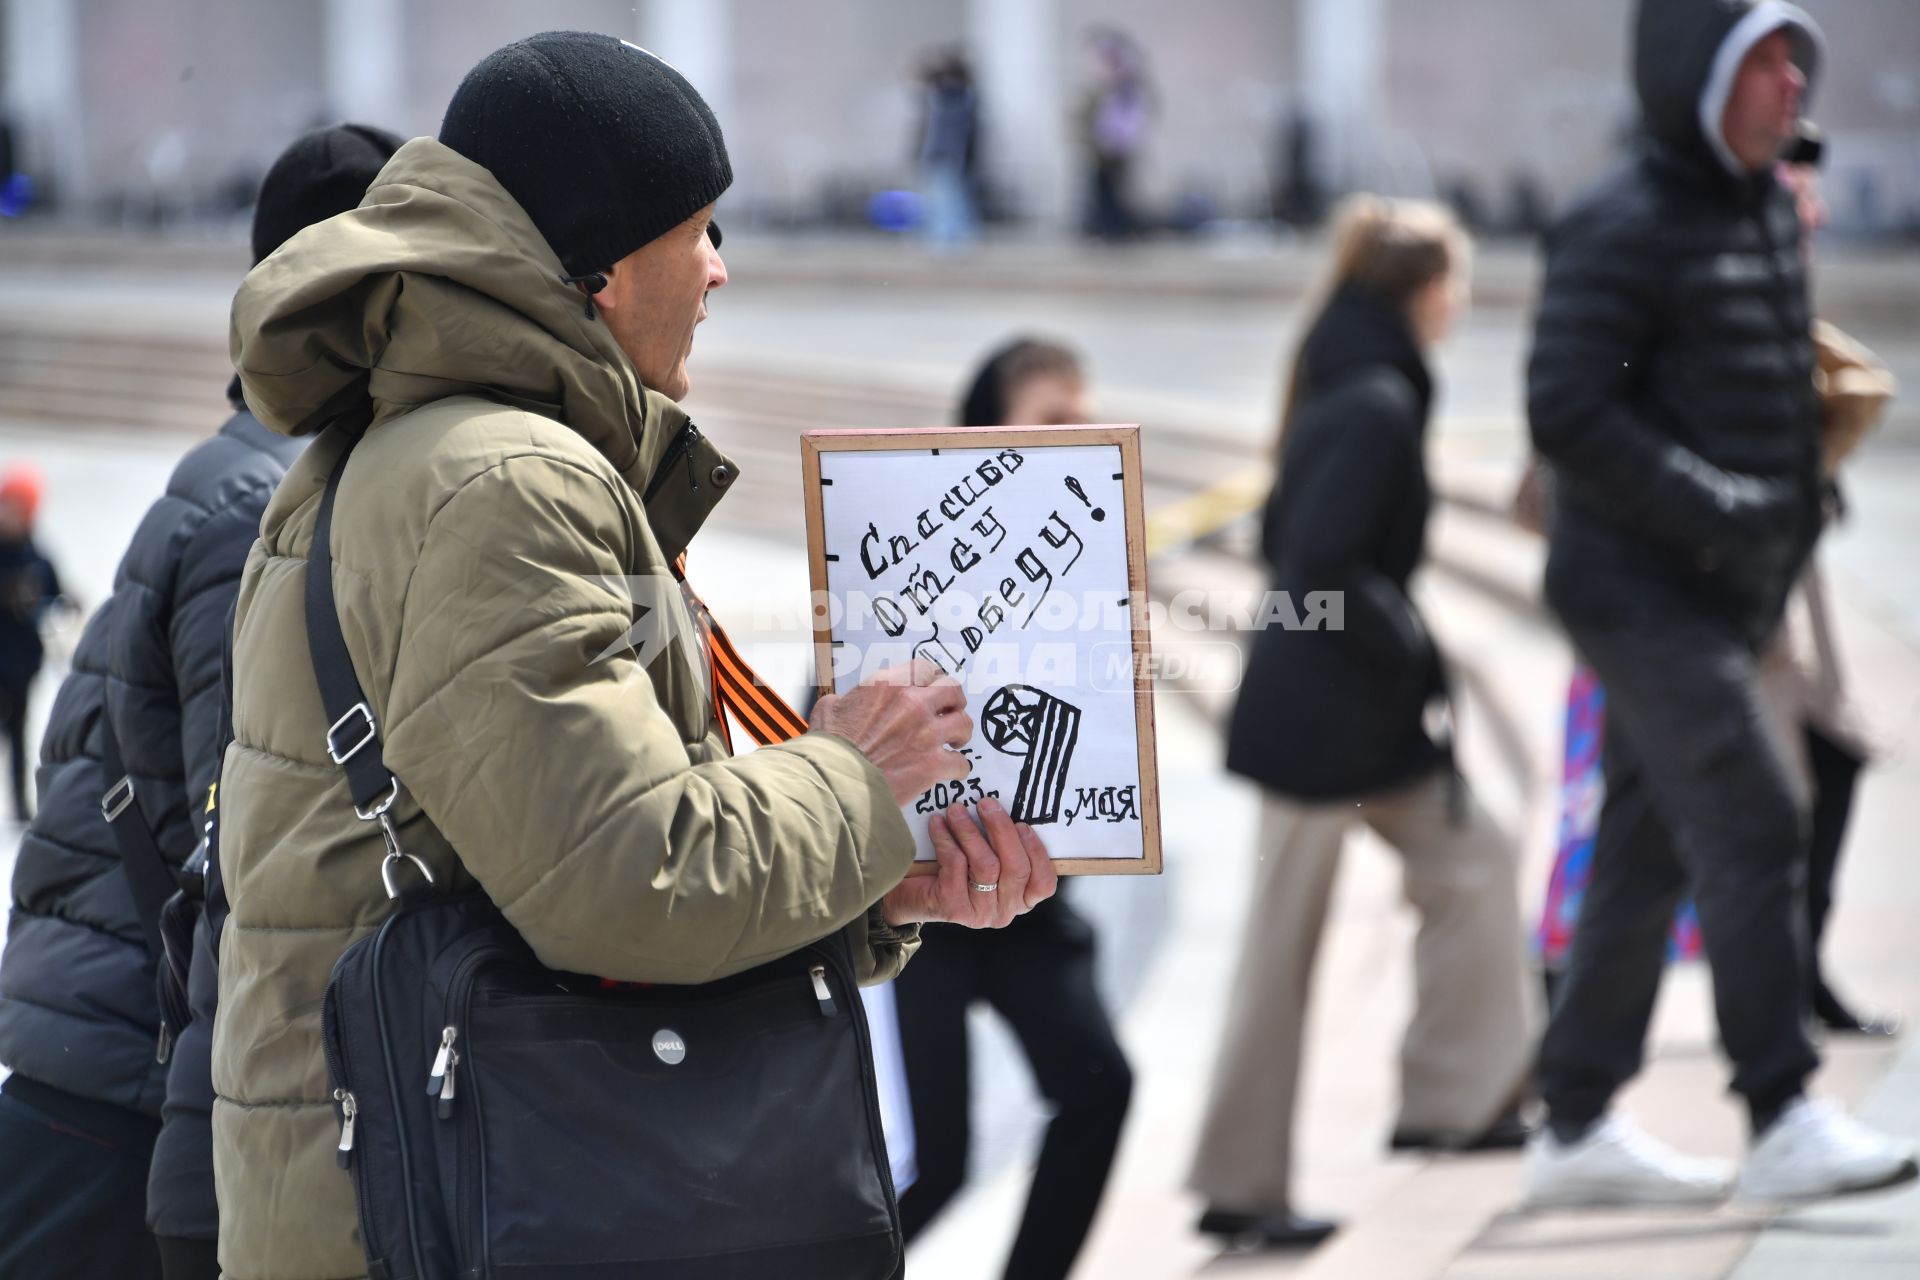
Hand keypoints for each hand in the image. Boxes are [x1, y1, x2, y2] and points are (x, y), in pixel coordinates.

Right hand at [811, 659, 971, 805]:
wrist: (832, 780)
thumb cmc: (829, 748)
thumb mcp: (830, 707)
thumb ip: (849, 699)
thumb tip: (851, 703)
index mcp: (888, 684)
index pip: (924, 670)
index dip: (932, 681)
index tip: (933, 691)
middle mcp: (912, 702)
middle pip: (952, 690)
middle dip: (953, 702)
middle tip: (950, 713)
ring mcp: (926, 733)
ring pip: (963, 723)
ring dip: (960, 733)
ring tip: (954, 742)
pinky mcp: (932, 764)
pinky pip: (961, 762)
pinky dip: (958, 768)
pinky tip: (951, 770)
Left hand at [882, 797, 1058, 927]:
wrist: (909, 894)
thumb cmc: (954, 870)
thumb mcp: (987, 859)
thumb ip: (1003, 846)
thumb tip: (1007, 808)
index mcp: (1020, 901)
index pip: (1043, 883)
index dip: (1036, 852)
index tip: (1022, 824)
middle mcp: (1004, 912)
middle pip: (1016, 868)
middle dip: (1002, 829)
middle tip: (986, 803)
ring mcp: (980, 913)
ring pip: (986, 865)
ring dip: (970, 830)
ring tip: (956, 809)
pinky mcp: (954, 907)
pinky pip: (956, 864)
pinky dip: (946, 838)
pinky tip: (937, 823)